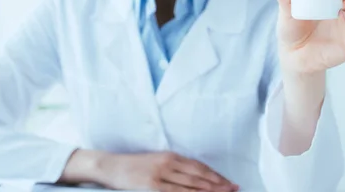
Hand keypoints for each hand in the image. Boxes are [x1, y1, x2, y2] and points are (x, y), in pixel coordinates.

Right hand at [102, 151, 237, 191]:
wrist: (110, 165)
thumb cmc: (133, 166)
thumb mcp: (156, 161)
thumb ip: (174, 168)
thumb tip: (194, 179)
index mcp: (170, 155)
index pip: (199, 167)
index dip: (215, 175)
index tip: (228, 182)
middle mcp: (168, 163)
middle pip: (199, 175)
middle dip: (218, 183)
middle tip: (234, 189)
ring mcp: (160, 174)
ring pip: (191, 185)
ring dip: (209, 190)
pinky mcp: (152, 186)